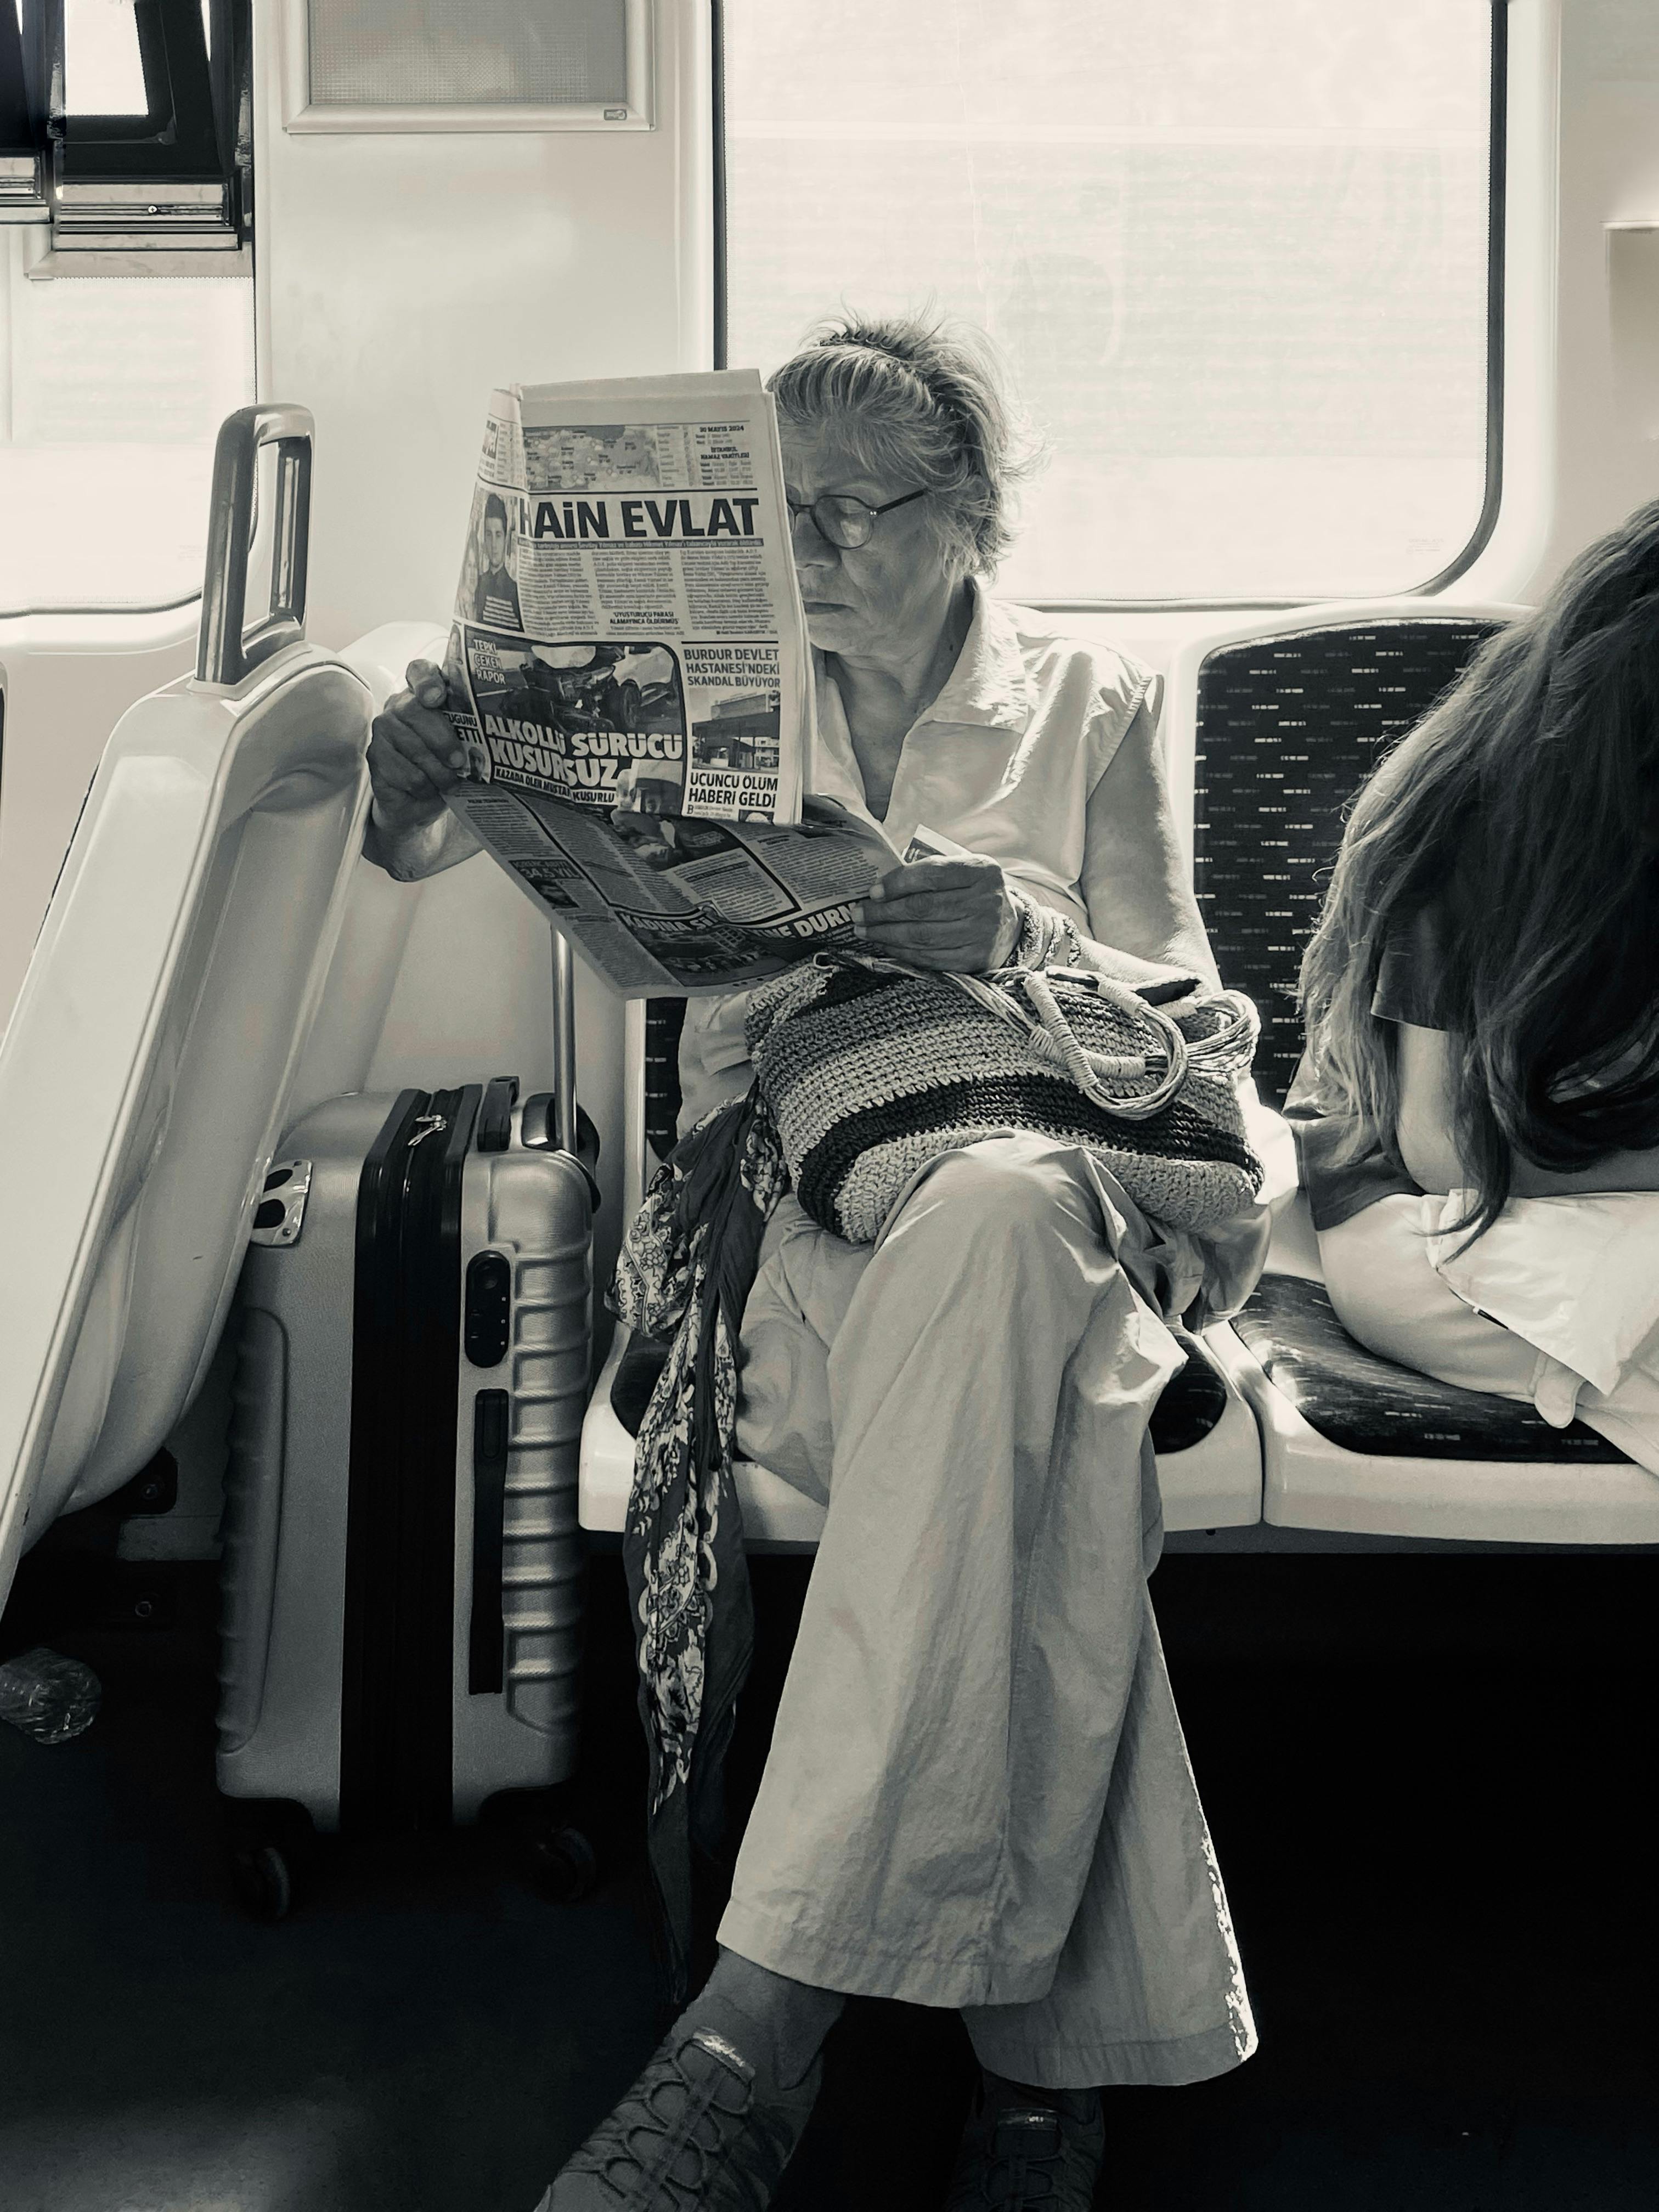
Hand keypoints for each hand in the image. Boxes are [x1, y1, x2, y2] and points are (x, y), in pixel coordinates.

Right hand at [366, 659, 466, 835]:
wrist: (419, 803)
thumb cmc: (444, 768)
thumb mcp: (463, 747)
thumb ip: (469, 732)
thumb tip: (492, 734)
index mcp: (423, 695)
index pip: (419, 671)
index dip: (427, 681)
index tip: (437, 698)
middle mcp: (398, 706)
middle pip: (415, 709)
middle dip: (442, 739)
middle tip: (458, 761)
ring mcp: (382, 729)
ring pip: (413, 747)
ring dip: (438, 771)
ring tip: (449, 782)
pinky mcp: (375, 755)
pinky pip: (406, 772)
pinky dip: (424, 786)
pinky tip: (429, 789)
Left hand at [854, 855, 1015, 971]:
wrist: (1010, 926)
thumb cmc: (974, 893)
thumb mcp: (963, 871)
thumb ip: (930, 872)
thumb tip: (880, 889)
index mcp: (982, 871)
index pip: (931, 875)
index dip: (897, 883)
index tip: (872, 892)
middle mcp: (986, 901)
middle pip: (923, 908)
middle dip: (883, 912)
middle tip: (859, 914)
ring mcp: (983, 933)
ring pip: (922, 936)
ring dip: (886, 935)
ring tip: (865, 931)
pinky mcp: (976, 959)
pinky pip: (930, 958)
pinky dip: (903, 953)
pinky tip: (886, 946)